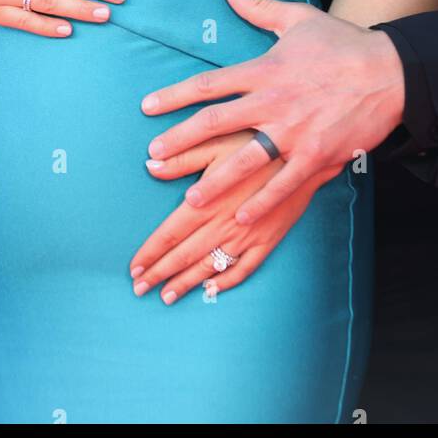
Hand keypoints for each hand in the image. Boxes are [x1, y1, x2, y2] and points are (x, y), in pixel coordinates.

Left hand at [128, 130, 338, 302]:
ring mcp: (247, 237)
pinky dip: (224, 282)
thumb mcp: (216, 142)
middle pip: (184, 256)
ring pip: (210, 267)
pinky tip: (211, 290)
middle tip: (139, 288)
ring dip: (185, 283)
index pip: (169, 234)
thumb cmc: (257, 141)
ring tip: (166, 296)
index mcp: (206, 200)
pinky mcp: (268, 241)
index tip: (133, 268)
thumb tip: (151, 165)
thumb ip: (183, 157)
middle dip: (159, 274)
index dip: (149, 253)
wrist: (304, 153)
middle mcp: (223, 224)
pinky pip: (243, 270)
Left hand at [140, 0, 404, 224]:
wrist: (391, 70)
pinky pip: (285, 182)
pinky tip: (243, 215)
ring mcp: (296, 131)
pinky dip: (263, 199)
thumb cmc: (342, 42)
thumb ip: (257, 6)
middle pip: (217, 122)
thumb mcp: (297, 18)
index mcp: (265, 69)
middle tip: (153, 157)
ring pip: (245, 159)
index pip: (209, 83)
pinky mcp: (318, 154)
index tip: (147, 107)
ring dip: (215, 180)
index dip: (174, 95)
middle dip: (181, 140)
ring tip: (189, 199)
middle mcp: (274, 101)